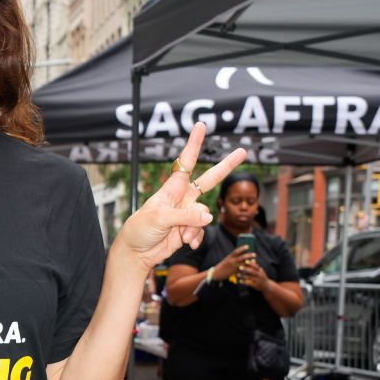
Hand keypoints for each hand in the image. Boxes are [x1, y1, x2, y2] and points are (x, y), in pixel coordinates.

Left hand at [116, 123, 247, 272]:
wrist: (136, 252)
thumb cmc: (140, 229)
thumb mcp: (160, 218)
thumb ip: (186, 216)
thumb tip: (208, 216)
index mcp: (172, 188)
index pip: (186, 162)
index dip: (194, 144)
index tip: (200, 126)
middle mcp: (182, 198)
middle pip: (209, 180)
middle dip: (226, 166)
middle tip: (243, 152)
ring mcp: (187, 214)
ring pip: (204, 215)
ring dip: (196, 227)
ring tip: (182, 236)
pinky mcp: (188, 230)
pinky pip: (201, 231)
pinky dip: (197, 238)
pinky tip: (187, 244)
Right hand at [211, 250, 250, 282]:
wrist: (217, 273)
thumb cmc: (224, 265)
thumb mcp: (228, 259)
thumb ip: (234, 256)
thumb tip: (244, 254)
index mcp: (229, 257)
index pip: (236, 251)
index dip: (242, 248)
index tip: (248, 246)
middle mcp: (231, 261)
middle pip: (241, 257)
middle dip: (248, 255)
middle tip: (254, 254)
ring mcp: (233, 267)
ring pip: (243, 264)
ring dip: (249, 262)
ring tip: (254, 261)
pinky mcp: (234, 272)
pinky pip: (242, 270)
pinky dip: (246, 268)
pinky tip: (251, 268)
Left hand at [236, 257, 268, 290]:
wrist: (266, 286)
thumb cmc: (260, 276)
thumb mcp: (259, 271)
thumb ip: (255, 267)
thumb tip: (250, 259)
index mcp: (260, 270)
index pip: (255, 266)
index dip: (251, 263)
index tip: (245, 261)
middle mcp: (259, 275)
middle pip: (252, 271)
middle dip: (246, 269)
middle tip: (239, 267)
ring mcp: (258, 280)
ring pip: (250, 277)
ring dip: (243, 276)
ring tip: (237, 274)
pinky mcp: (256, 285)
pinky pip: (249, 283)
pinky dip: (244, 282)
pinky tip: (240, 281)